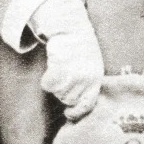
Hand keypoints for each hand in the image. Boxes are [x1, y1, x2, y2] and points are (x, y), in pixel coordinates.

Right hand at [30, 0, 104, 121]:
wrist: (72, 29)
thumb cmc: (81, 49)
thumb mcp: (92, 67)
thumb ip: (88, 85)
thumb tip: (74, 106)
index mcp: (96, 79)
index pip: (88, 105)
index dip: (77, 112)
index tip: (68, 114)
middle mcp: (87, 79)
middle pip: (68, 99)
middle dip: (63, 92)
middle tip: (64, 77)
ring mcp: (73, 74)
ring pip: (57, 93)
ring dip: (55, 85)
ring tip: (60, 69)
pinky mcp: (60, 67)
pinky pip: (48, 85)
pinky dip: (46, 80)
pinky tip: (51, 70)